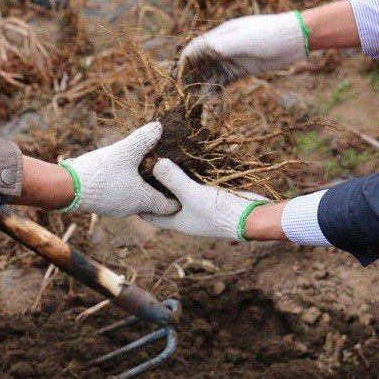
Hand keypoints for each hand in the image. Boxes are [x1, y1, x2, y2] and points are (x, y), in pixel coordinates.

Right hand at [60, 123, 179, 217]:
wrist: (67, 187)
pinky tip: (122, 175)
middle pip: (152, 204)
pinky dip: (126, 189)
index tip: (182, 190)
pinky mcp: (102, 205)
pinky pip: (120, 198)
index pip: (167, 206)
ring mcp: (115, 209)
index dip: (177, 198)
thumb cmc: (100, 173)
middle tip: (167, 178)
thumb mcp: (125, 152)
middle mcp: (130, 209)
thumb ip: (143, 140)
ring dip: (141, 189)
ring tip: (145, 173)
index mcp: (142, 200)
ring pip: (135, 201)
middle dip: (159, 192)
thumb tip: (159, 127)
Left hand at [141, 159, 267, 239]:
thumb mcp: (192, 194)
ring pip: (180, 190)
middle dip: (154, 185)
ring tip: (161, 158)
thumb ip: (173, 179)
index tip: (126, 185)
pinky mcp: (212, 196)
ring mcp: (199, 206)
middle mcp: (186, 214)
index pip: (150, 215)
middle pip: (163, 199)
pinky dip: (189, 173)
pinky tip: (185, 158)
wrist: (252, 216)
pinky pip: (195, 183)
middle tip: (142, 166)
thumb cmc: (218, 212)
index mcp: (176, 221)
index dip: (138, 202)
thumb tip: (156, 162)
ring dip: (172, 177)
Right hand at [179, 12, 307, 87]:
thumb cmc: (269, 35)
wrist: (294, 40)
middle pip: (200, 63)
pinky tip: (212, 99)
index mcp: (221, 35)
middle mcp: (223, 47)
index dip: (185, 62)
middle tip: (183, 94)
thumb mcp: (246, 39)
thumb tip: (204, 52)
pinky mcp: (241, 70)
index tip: (177, 78)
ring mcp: (232, 59)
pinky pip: (224, 81)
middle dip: (190, 77)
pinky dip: (216, 90)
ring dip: (202, 85)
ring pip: (211, 74)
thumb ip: (224, 45)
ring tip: (196, 101)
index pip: (196, 49)